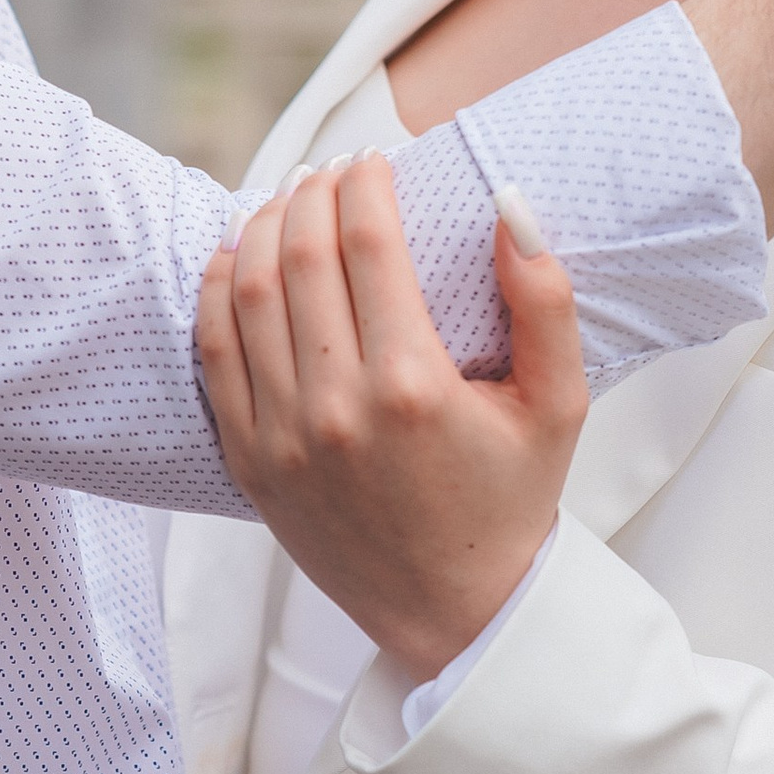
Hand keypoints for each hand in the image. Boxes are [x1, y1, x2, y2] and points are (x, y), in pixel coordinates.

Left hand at [197, 159, 587, 679]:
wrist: (456, 613)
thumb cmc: (513, 500)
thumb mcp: (560, 403)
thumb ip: (544, 299)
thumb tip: (510, 204)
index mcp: (413, 385)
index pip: (367, 242)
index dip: (365, 184)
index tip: (374, 160)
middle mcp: (337, 408)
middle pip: (301, 255)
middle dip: (312, 194)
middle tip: (330, 172)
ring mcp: (281, 438)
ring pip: (247, 295)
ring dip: (262, 229)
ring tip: (287, 200)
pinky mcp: (248, 462)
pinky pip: (213, 355)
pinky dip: (216, 291)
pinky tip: (236, 256)